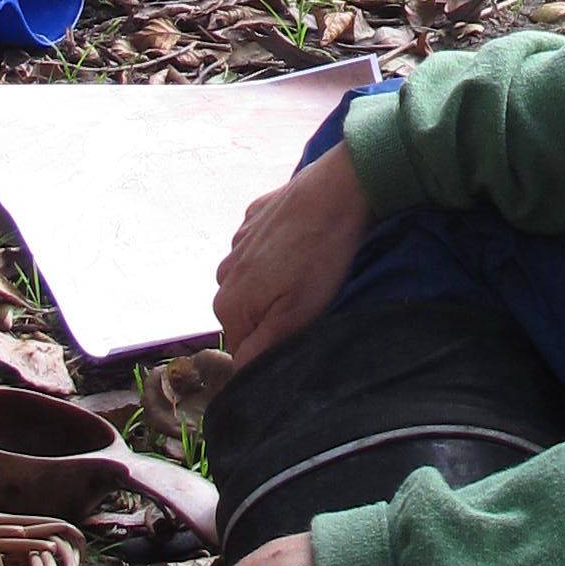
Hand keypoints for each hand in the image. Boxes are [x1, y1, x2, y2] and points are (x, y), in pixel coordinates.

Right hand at [214, 140, 371, 372]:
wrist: (341, 189)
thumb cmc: (322, 256)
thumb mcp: (297, 314)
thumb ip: (263, 349)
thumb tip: (240, 376)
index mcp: (229, 304)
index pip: (243, 350)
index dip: (272, 349)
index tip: (301, 336)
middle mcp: (223, 274)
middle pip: (248, 316)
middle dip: (274, 317)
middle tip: (311, 304)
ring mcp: (237, 242)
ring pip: (255, 283)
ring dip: (277, 285)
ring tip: (312, 273)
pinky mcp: (255, 217)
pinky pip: (263, 250)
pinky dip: (280, 253)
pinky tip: (305, 245)